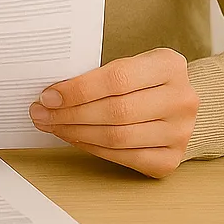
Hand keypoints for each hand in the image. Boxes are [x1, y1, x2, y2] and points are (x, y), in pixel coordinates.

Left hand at [29, 48, 199, 177]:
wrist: (177, 104)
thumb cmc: (145, 81)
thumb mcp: (132, 64)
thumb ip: (100, 75)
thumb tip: (53, 94)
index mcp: (169, 65)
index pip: (117, 78)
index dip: (78, 90)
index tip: (49, 96)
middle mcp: (181, 99)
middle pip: (115, 111)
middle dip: (70, 114)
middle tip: (42, 114)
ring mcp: (180, 132)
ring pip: (117, 138)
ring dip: (76, 133)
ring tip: (53, 126)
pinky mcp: (171, 159)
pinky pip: (124, 158)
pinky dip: (93, 149)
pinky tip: (75, 139)